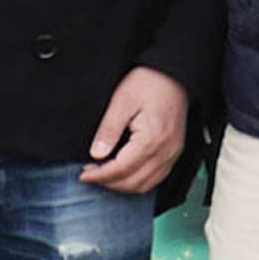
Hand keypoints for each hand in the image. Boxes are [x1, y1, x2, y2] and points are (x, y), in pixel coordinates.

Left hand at [80, 66, 187, 193]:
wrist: (175, 74)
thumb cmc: (150, 83)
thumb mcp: (122, 101)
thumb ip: (108, 130)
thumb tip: (96, 154)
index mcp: (153, 138)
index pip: (122, 169)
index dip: (100, 175)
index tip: (84, 175)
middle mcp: (166, 150)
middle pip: (134, 182)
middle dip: (109, 182)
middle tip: (91, 174)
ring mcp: (173, 152)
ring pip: (146, 185)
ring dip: (123, 185)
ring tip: (105, 175)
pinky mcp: (175, 151)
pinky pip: (157, 177)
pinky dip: (138, 181)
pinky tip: (125, 173)